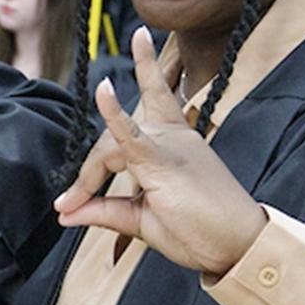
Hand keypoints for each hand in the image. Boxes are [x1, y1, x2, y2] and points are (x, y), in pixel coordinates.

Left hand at [53, 28, 267, 277]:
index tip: (130, 58)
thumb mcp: (142, 220)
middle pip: (114, 134)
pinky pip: (131, 134)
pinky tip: (104, 89)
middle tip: (72, 202)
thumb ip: (105, 210)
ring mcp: (168, 144)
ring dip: (89, 175)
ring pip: (112, 144)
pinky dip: (114, 113)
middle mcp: (170, 134)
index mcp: (172, 139)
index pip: (139, 107)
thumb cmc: (198, 230)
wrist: (237, 247)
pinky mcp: (164, 160)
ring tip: (72, 201)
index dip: (122, 99)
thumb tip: (66, 212)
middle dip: (89, 171)